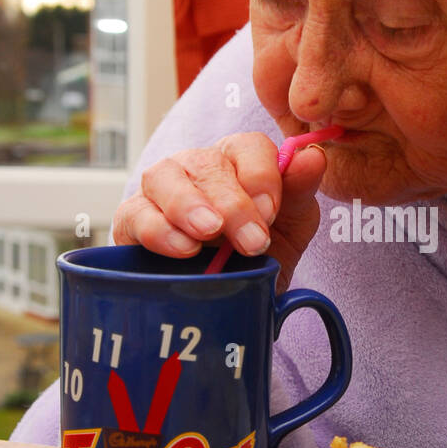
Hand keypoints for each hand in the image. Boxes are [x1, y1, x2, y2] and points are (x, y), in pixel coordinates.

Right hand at [112, 133, 326, 291]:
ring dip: (188, 205)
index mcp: (239, 161)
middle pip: (207, 163)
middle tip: (250, 242)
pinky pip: (135, 213)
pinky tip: (182, 250)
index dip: (261, 175)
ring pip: (163, 176)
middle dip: (232, 204)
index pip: (249, 146)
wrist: (228, 300)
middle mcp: (197, 166)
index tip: (271, 213)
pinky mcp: (132, 219)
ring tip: (208, 233)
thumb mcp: (291, 227)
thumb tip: (314, 155)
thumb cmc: (259, 254)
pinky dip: (159, 230)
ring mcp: (161, 189)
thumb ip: (301, 191)